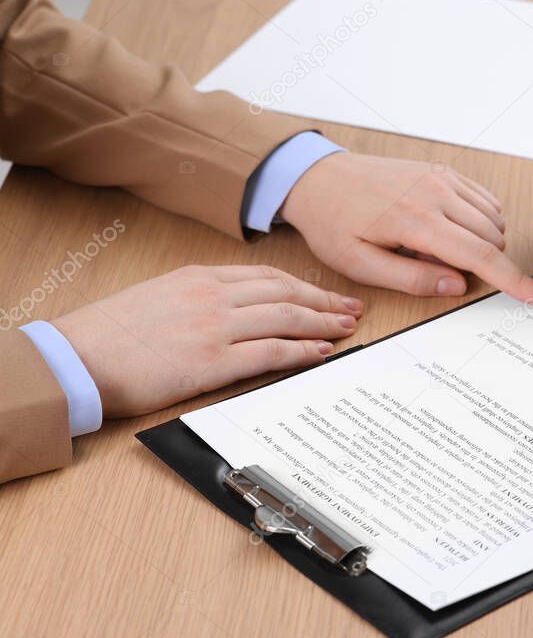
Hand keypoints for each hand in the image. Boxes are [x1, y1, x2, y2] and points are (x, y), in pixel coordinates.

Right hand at [52, 265, 362, 416]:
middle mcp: (212, 295)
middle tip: (352, 308)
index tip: (325, 294)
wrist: (76, 358)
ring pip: (285, 317)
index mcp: (199, 277)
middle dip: (324, 300)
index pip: (267, 276)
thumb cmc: (111, 333)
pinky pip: (271, 352)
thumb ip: (200, 298)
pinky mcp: (212, 361)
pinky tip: (320, 353)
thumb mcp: (159, 297)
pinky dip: (301, 351)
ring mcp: (214, 327)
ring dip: (322, 323)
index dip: (304, 285)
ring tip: (346, 328)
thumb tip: (237, 310)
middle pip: (285, 292)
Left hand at [282, 153, 532, 305]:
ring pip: (494, 219)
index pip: (480, 256)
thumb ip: (412, 279)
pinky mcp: (443, 170)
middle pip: (493, 238)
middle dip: (483, 263)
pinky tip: (449, 228)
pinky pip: (484, 200)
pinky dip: (480, 220)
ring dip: (482, 242)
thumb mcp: (361, 265)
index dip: (516, 281)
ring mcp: (442, 178)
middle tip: (439, 268)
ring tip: (437, 247)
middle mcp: (436, 194)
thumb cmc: (335, 223)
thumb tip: (457, 287)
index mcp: (416, 221)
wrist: (319, 178)